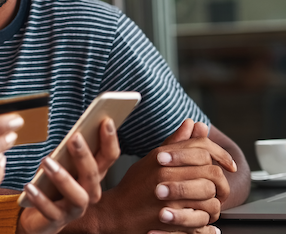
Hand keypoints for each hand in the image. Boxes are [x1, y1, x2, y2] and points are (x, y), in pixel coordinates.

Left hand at [17, 118, 119, 233]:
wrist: (39, 217)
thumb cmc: (52, 185)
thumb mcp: (61, 164)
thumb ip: (68, 151)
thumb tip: (74, 132)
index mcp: (93, 175)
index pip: (108, 157)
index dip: (110, 140)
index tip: (106, 120)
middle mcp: (89, 192)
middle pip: (93, 175)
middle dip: (85, 156)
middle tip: (74, 137)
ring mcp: (75, 208)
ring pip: (77, 195)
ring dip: (63, 177)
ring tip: (46, 162)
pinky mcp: (57, 220)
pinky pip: (51, 211)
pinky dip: (40, 199)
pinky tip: (29, 186)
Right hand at [97, 119, 235, 233]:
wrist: (116, 214)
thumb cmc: (133, 187)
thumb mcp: (151, 160)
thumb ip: (175, 143)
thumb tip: (192, 123)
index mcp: (161, 156)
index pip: (202, 148)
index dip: (221, 155)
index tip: (229, 165)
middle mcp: (164, 173)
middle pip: (211, 172)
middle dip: (221, 184)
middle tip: (220, 190)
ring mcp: (168, 197)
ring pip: (212, 198)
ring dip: (214, 205)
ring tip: (207, 206)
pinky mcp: (171, 219)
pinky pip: (203, 219)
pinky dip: (207, 222)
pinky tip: (201, 219)